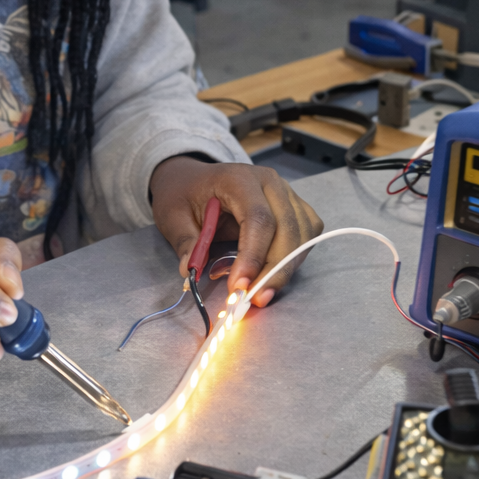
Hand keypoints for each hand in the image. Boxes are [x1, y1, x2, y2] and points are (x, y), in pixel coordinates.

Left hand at [148, 156, 322, 307]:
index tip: (240, 286)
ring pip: (302, 235)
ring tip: (261, 292)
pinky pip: (306, 235)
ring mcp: (286, 193)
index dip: (253, 255)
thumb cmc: (184, 194)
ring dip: (285, 269)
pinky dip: (294, 259)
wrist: (193, 180)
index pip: (258, 218)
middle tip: (253, 299)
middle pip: (288, 228)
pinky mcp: (295, 207)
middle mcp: (270, 182)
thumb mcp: (172, 215)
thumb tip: (191, 270)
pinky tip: (273, 273)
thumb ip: (184, 242)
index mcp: (239, 179)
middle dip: (274, 270)